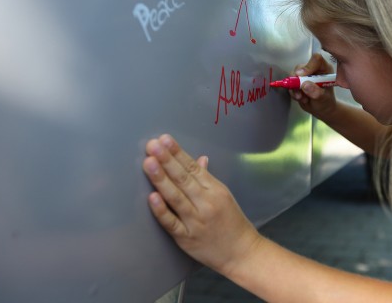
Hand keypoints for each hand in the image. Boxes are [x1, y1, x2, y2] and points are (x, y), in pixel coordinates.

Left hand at [142, 134, 261, 274]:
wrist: (242, 252)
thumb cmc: (233, 222)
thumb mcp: (224, 196)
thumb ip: (208, 178)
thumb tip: (199, 159)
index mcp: (216, 190)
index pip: (193, 168)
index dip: (178, 153)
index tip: (165, 140)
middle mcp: (206, 203)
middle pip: (184, 179)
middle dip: (167, 160)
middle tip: (152, 145)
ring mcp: (196, 221)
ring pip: (176, 197)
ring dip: (161, 179)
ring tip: (149, 163)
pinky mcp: (187, 238)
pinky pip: (172, 223)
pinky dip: (162, 210)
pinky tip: (152, 197)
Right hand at [291, 53, 337, 119]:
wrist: (321, 108)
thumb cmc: (326, 102)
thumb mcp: (323, 99)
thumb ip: (316, 92)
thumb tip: (305, 85)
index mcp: (325, 69)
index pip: (316, 60)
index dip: (308, 67)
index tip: (302, 77)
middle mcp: (314, 69)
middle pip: (301, 67)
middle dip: (297, 81)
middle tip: (300, 93)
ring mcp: (305, 74)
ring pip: (293, 75)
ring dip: (294, 88)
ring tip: (302, 98)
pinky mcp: (297, 80)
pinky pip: (290, 83)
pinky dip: (292, 91)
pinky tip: (300, 98)